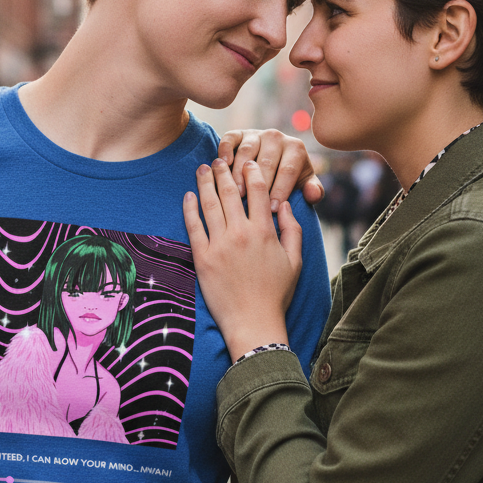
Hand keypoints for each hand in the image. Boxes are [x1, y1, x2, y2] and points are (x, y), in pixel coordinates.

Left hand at [184, 159, 301, 360]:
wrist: (253, 323)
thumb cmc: (276, 294)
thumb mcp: (294, 260)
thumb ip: (292, 230)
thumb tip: (286, 205)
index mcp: (264, 231)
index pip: (258, 190)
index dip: (252, 172)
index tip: (247, 163)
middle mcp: (241, 233)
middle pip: (230, 192)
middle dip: (224, 171)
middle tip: (219, 159)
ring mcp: (219, 244)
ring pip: (209, 204)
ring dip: (205, 183)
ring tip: (203, 169)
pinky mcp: (202, 257)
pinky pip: (193, 226)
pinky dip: (190, 208)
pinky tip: (188, 196)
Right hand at [218, 129, 324, 210]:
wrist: (272, 162)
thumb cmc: (290, 179)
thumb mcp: (305, 184)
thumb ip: (314, 190)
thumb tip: (312, 194)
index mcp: (295, 148)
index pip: (288, 170)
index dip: (280, 190)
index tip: (272, 209)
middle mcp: (277, 137)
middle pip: (267, 161)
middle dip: (259, 184)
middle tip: (250, 204)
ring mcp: (256, 134)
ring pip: (247, 151)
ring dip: (240, 172)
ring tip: (237, 192)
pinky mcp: (239, 134)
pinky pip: (230, 138)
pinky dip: (225, 149)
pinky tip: (223, 164)